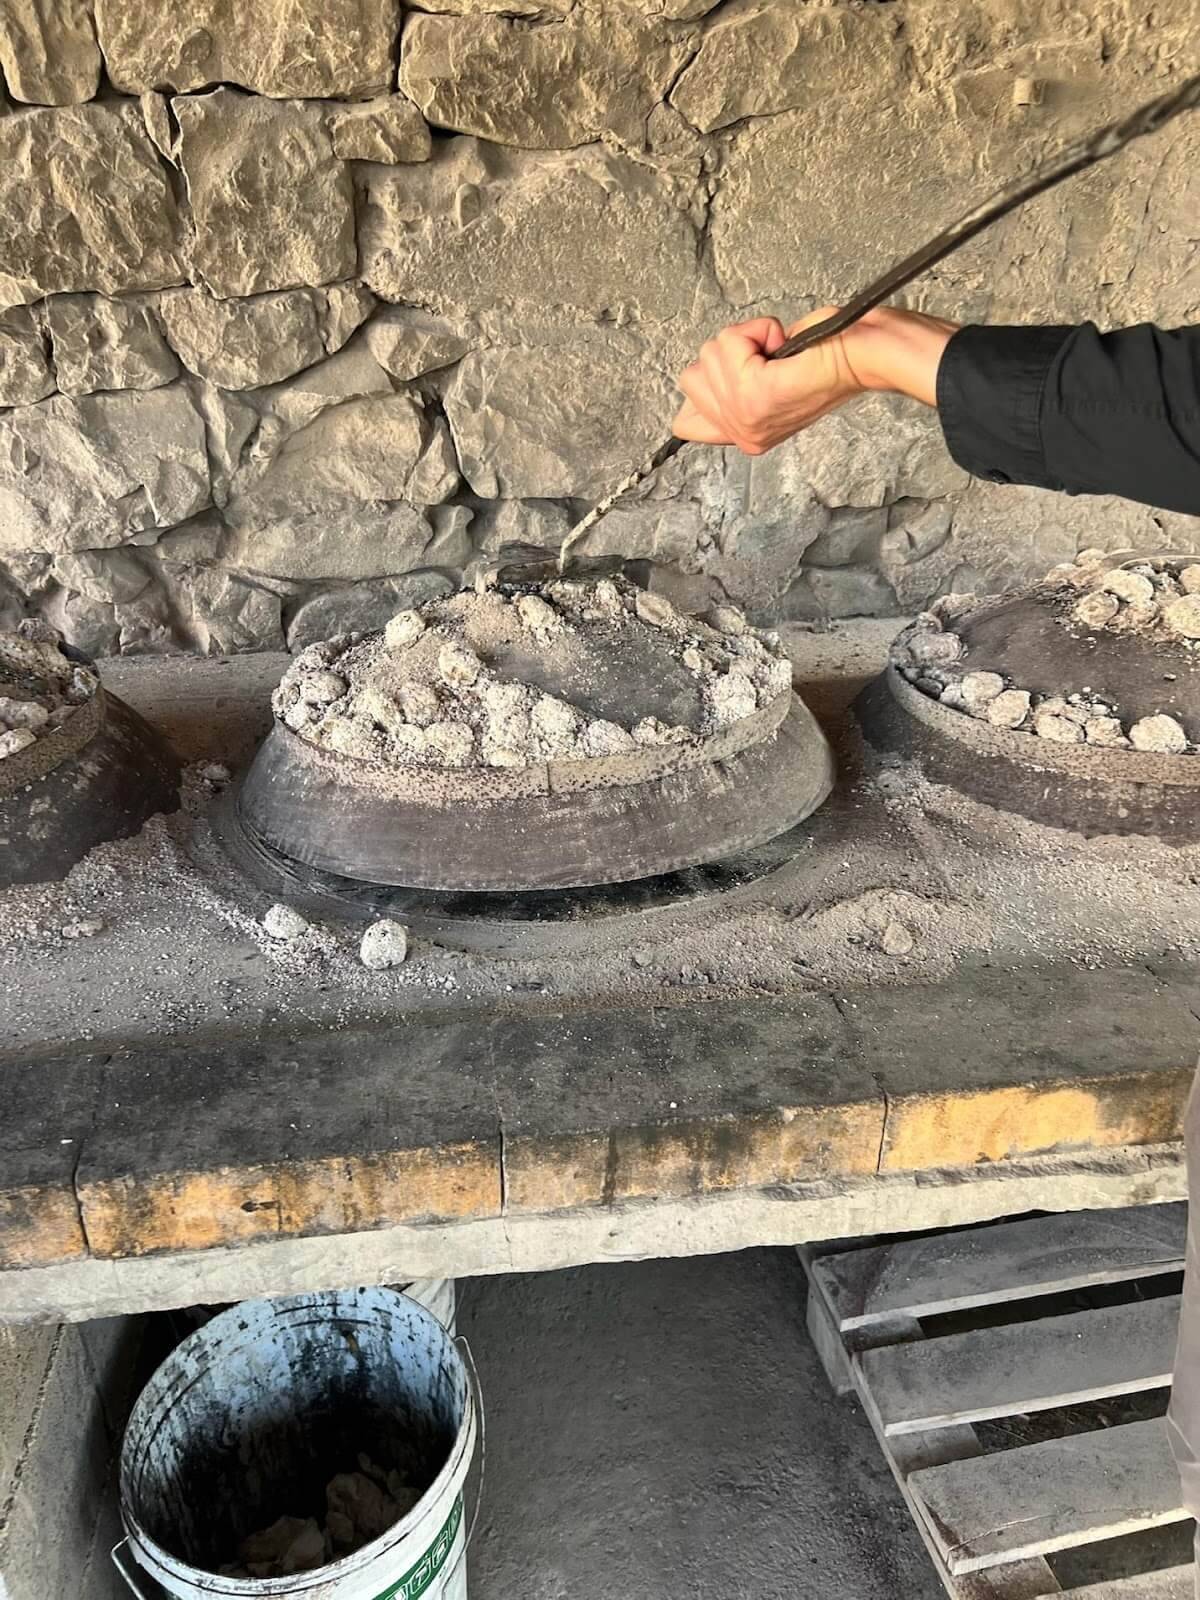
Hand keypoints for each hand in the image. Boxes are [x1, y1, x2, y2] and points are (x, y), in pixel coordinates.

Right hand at [672, 306, 958, 454]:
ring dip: (746, 341)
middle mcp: (743, 434)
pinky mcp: (756, 394)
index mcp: (744, 437)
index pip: (685, 423)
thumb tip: (682, 418)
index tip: (754, 377)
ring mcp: (747, 417)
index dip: (713, 386)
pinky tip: (783, 347)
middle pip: (692, 377)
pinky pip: (729, 343)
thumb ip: (722, 401)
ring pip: (710, 355)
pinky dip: (757, 331)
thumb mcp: (761, 386)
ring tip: (781, 356)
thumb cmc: (827, 359)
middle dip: (730, 354)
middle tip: (774, 362)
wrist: (862, 357)